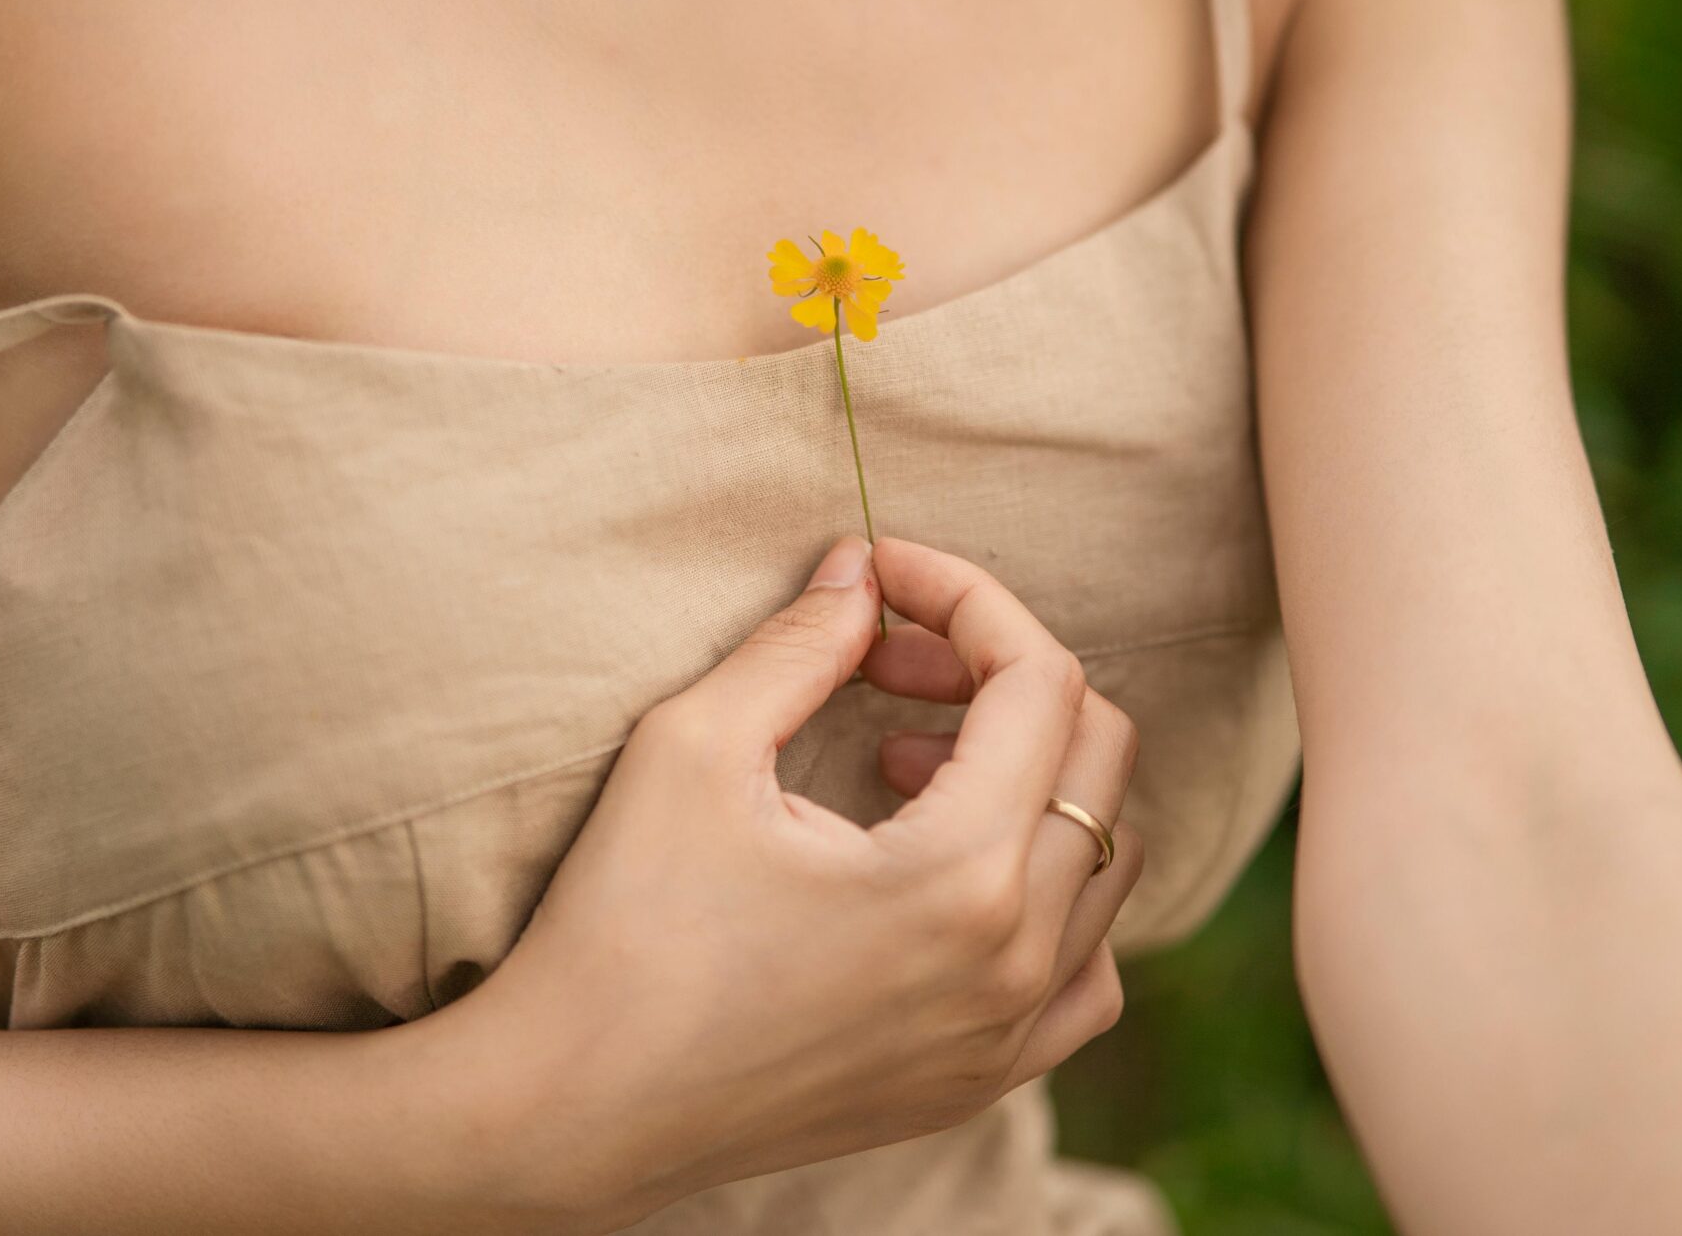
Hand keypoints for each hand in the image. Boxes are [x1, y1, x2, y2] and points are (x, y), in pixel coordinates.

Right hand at [472, 534, 1143, 1227]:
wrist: (574, 1109)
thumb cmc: (623, 925)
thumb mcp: (694, 747)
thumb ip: (802, 642)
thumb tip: (863, 572)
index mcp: (962, 875)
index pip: (1039, 682)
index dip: (967, 596)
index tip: (882, 574)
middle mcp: (1016, 962)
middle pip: (1098, 754)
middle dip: (1000, 675)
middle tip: (887, 662)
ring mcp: (1009, 1034)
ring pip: (1107, 856)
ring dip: (1032, 777)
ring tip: (908, 761)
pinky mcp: (981, 1081)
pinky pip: (1086, 967)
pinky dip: (1052, 891)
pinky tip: (954, 868)